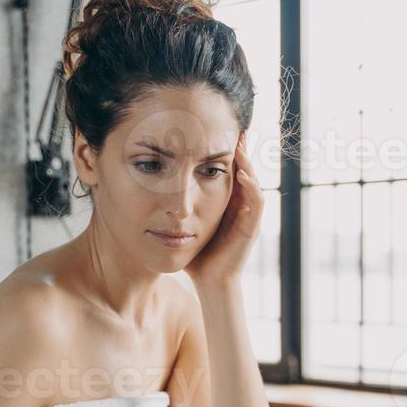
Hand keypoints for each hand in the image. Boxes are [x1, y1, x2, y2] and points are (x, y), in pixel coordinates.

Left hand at [184, 134, 262, 289]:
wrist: (209, 280)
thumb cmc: (195, 253)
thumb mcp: (183, 221)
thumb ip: (174, 204)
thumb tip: (150, 182)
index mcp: (226, 200)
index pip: (228, 168)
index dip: (224, 149)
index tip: (215, 128)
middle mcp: (240, 204)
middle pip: (243, 168)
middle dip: (239, 148)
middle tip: (233, 126)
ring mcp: (248, 214)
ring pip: (252, 180)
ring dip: (247, 162)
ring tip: (238, 143)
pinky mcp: (252, 227)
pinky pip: (256, 202)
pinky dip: (251, 186)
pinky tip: (240, 173)